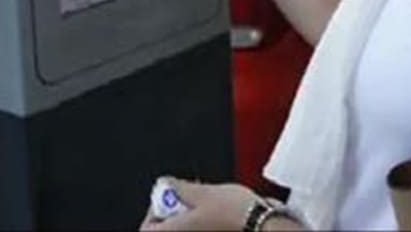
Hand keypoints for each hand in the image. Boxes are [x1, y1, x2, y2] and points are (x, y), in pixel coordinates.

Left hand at [139, 178, 257, 230]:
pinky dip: (201, 222)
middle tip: (183, 197)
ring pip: (185, 229)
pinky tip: (213, 211)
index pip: (147, 229)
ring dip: (187, 216)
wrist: (263, 225)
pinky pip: (199, 230)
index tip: (164, 197)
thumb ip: (179, 187)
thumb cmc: (236, 214)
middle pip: (166, 229)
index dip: (151, 212)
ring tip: (201, 202)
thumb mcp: (204, 192)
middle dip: (172, 211)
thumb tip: (165, 183)